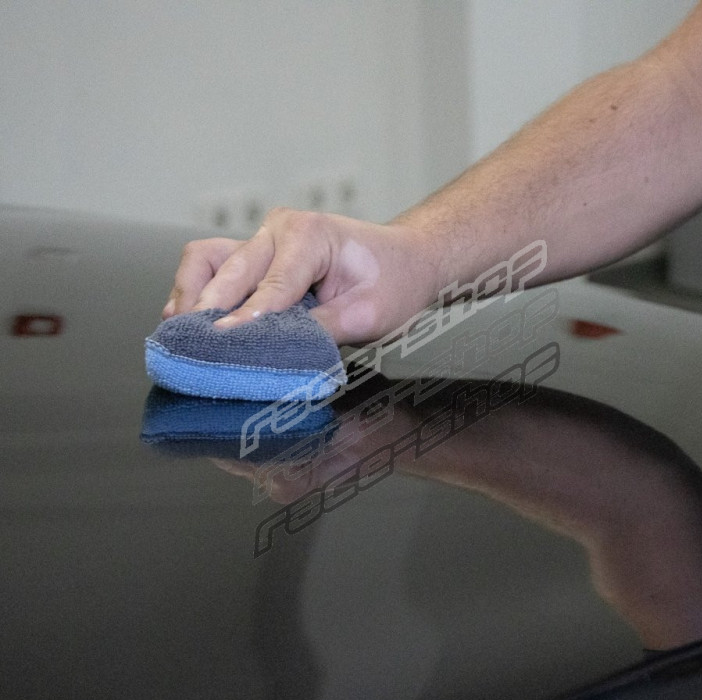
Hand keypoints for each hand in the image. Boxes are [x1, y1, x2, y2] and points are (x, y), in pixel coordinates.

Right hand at [162, 208, 441, 344]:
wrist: (406, 259)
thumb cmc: (393, 280)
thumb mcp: (368, 314)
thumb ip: (320, 331)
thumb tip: (275, 352)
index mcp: (310, 235)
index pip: (270, 287)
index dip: (244, 321)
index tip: (221, 343)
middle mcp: (279, 230)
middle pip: (228, 271)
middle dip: (206, 310)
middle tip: (189, 347)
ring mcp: (263, 238)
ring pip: (207, 259)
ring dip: (190, 293)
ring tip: (179, 331)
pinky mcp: (257, 254)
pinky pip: (213, 265)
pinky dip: (196, 289)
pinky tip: (187, 317)